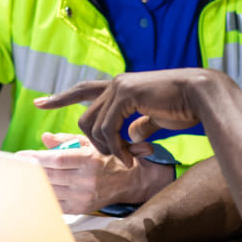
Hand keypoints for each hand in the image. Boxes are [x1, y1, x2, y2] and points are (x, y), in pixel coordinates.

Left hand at [16, 133, 172, 213]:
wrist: (129, 181)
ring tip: (20, 177)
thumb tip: (45, 137)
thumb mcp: (90, 143)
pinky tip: (33, 190)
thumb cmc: (107, 158)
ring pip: (51, 190)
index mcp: (89, 160)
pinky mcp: (82, 207)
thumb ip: (67, 140)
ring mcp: (84, 196)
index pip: (58, 159)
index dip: (37, 157)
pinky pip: (56, 203)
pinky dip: (43, 196)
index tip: (21, 155)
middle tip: (16, 165)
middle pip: (51, 175)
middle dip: (31, 170)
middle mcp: (87, 179)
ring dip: (33, 184)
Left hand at [35, 69, 213, 163]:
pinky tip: (130, 156)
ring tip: (127, 158)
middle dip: (92, 143)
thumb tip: (132, 134)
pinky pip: (109, 128)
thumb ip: (140, 123)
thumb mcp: (155, 118)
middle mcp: (116, 83)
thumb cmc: (183, 106)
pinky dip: (116, 147)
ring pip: (94, 125)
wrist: (201, 96)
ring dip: (108, 148)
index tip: (40, 103)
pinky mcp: (127, 94)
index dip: (61, 97)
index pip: (84, 90)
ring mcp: (120, 86)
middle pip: (85, 117)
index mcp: (121, 86)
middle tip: (113, 158)